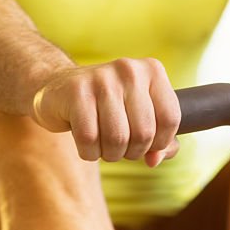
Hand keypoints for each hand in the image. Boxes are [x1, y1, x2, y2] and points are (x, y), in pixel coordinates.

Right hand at [31, 58, 180, 166]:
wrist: (59, 88)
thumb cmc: (108, 108)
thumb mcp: (140, 118)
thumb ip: (160, 142)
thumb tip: (155, 160)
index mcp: (152, 71)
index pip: (170, 118)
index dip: (160, 142)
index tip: (147, 144)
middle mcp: (129, 70)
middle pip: (144, 133)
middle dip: (133, 152)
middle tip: (120, 147)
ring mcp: (101, 78)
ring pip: (117, 139)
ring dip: (110, 154)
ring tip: (103, 145)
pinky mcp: (75, 92)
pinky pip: (89, 139)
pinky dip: (89, 152)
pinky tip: (86, 143)